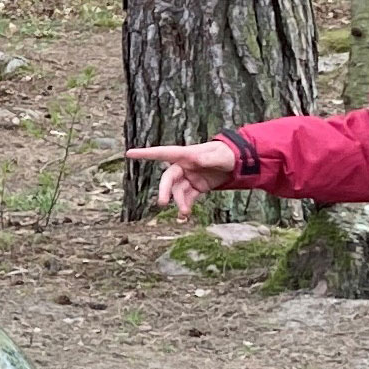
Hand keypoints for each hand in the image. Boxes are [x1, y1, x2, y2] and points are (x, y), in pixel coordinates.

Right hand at [123, 140, 238, 216]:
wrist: (239, 164)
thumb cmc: (229, 154)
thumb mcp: (221, 156)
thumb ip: (209, 158)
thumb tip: (196, 159)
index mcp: (187, 155)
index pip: (163, 153)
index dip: (145, 154)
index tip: (129, 154)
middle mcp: (185, 166)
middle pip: (169, 178)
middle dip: (165, 190)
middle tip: (163, 203)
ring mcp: (189, 177)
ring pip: (178, 191)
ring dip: (179, 202)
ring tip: (185, 213)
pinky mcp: (196, 187)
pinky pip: (187, 198)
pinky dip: (185, 207)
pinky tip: (184, 216)